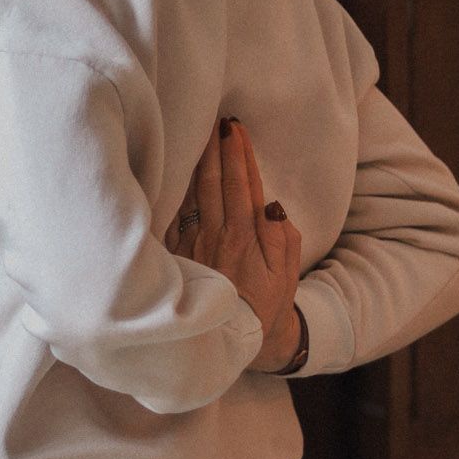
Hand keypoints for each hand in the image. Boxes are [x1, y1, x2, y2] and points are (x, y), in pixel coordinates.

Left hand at [162, 116, 302, 370]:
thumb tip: (272, 205)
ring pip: (190, 193)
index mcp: (245, 237)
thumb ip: (283, 238)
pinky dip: (173, 188)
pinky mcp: (173, 254)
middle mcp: (216, 235)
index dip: (238, 153)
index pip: (241, 184)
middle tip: (216, 119)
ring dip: (195, 161)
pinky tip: (171, 169)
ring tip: (196, 134)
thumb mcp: (287, 274)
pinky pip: (172, 213)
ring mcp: (191, 244)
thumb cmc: (265, 303)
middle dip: (216, 148)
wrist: (230, 339)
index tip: (235, 127)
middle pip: (214, 182)